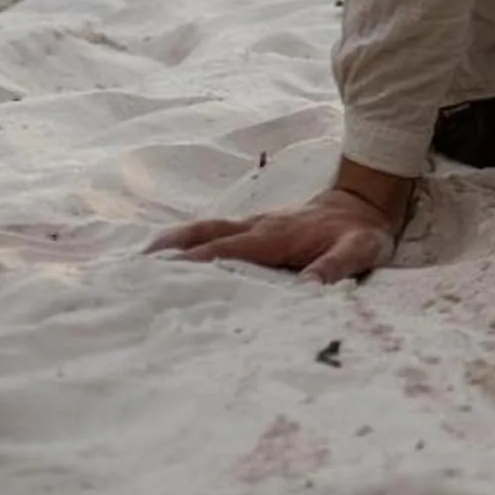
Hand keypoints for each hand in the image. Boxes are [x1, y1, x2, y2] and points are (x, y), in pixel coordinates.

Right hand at [147, 187, 401, 283]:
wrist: (365, 204)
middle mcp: (256, 228)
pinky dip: (186, 245)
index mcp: (276, 235)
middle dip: (168, 252)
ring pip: (203, 231)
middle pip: (204, 235)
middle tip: (129, 273)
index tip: (164, 278)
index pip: (228, 250)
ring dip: (170, 245)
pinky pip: (213, 236)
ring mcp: (252, 227)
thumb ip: (336, 267)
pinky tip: (165, 262)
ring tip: (132, 267)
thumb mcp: (361, 250)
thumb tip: (307, 290)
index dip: (197, 263)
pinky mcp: (252, 232)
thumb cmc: (361, 232)